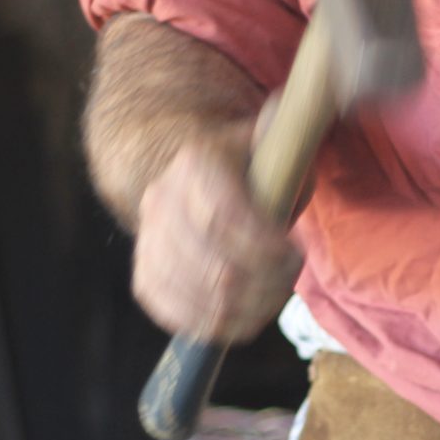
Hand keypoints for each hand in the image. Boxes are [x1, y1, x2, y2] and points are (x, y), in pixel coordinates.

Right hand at [130, 104, 302, 343]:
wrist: (192, 182)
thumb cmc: (250, 170)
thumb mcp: (274, 145)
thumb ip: (283, 135)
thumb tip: (282, 114)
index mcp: (196, 163)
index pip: (222, 216)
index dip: (261, 246)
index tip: (292, 254)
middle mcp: (163, 200)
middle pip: (216, 266)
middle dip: (264, 282)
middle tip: (288, 276)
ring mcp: (149, 241)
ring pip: (200, 298)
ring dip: (248, 307)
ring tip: (271, 294)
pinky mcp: (146, 278)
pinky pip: (177, 315)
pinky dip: (217, 325)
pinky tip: (243, 313)